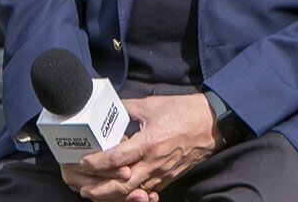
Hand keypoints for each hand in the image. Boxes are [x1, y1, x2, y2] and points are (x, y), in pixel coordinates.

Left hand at [73, 93, 220, 200]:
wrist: (214, 122)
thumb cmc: (186, 111)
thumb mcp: (154, 104)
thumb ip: (129, 107)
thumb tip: (111, 107)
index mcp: (149, 142)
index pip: (115, 159)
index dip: (95, 163)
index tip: (83, 161)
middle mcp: (155, 161)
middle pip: (121, 186)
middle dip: (99, 190)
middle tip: (83, 188)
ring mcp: (163, 172)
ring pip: (133, 193)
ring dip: (112, 196)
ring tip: (97, 193)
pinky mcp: (170, 177)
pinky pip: (148, 191)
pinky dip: (132, 195)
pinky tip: (122, 193)